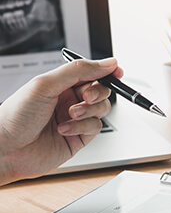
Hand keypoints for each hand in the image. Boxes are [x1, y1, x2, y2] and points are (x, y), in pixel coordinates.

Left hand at [0, 58, 122, 184]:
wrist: (5, 149)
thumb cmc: (16, 115)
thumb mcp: (46, 84)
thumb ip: (79, 71)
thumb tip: (107, 62)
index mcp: (62, 83)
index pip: (91, 72)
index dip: (106, 70)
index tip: (117, 71)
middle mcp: (70, 99)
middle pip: (101, 90)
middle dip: (97, 92)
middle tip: (85, 96)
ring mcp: (75, 119)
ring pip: (102, 109)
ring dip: (89, 110)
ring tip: (70, 114)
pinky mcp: (78, 137)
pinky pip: (95, 127)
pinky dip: (82, 127)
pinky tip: (63, 129)